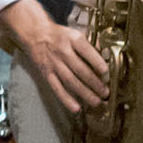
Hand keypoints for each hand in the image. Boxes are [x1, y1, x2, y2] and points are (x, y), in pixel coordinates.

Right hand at [3, 0, 110, 114]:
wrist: (34, 34)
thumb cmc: (60, 36)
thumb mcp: (76, 34)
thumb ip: (91, 46)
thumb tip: (106, 58)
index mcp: (72, 39)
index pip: (87, 51)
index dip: (98, 63)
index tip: (107, 73)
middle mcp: (62, 51)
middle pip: (80, 70)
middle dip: (95, 83)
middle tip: (106, 93)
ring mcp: (53, 63)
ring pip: (70, 81)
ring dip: (85, 93)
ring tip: (97, 102)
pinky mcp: (46, 73)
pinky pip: (56, 88)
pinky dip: (66, 99)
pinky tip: (76, 108)